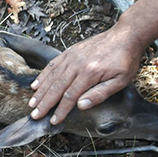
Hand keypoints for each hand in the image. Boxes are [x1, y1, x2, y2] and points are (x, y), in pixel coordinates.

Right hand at [28, 27, 144, 123]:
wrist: (126, 35)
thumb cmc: (125, 59)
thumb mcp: (120, 80)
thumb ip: (100, 94)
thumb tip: (81, 105)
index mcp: (90, 73)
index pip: (70, 96)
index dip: (60, 110)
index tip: (53, 120)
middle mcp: (77, 65)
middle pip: (56, 88)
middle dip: (44, 103)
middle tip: (34, 115)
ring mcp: (71, 57)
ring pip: (51, 77)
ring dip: (40, 91)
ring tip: (32, 103)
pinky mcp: (69, 52)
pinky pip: (52, 65)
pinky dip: (43, 75)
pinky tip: (36, 84)